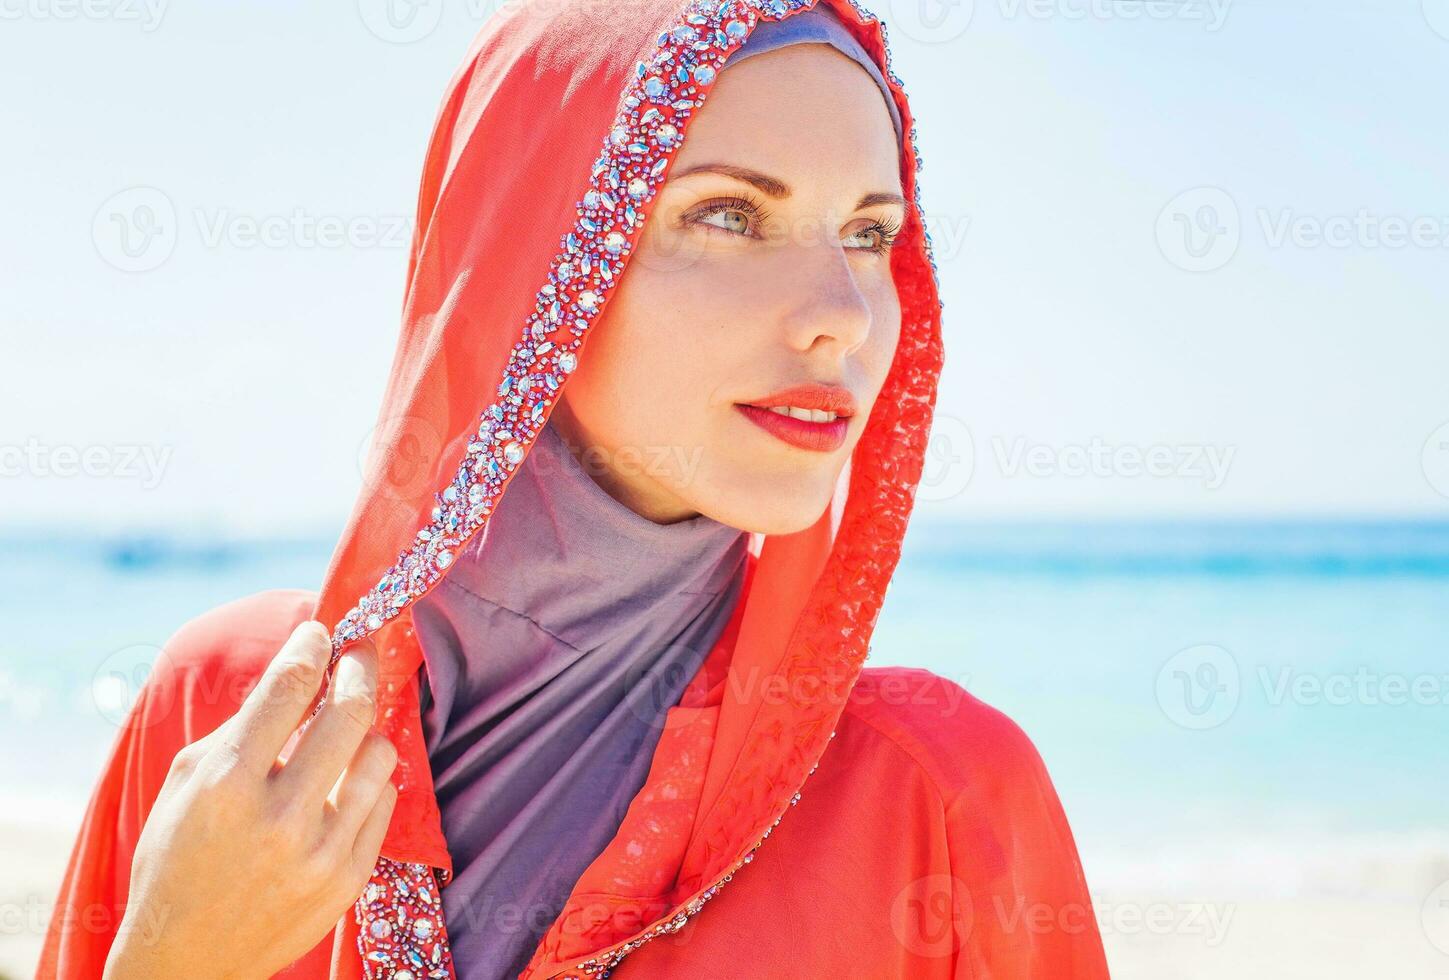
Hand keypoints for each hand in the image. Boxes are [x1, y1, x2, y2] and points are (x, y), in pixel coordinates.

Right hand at [103, 621, 398, 979]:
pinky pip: (384, 801)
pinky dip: (369, 780)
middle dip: (359, 667)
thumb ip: (242, 726)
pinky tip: (346, 779)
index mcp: (226, 783)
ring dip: (367, 728)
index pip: (288, 687)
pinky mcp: (349, 878)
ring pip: (380, 753)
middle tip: (358, 653)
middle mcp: (279, 816)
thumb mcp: (186, 783)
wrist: (186, 959)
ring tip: (348, 726)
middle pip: (349, 711)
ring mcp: (321, 850)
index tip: (321, 630)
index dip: (312, 645)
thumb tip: (297, 668)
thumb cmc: (178, 857)